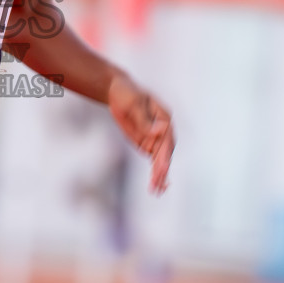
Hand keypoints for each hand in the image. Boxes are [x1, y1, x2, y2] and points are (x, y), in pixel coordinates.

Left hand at [106, 74, 174, 193]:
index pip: (167, 139)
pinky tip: (156, 186)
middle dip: (162, 169)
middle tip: (158, 185)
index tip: (161, 167)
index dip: (165, 154)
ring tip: (157, 191)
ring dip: (159, 175)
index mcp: (164, 117)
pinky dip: (155, 173)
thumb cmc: (126, 93)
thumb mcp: (134, 104)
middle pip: (165, 152)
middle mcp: (163, 129)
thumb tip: (159, 131)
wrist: (116, 91)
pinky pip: (152, 160)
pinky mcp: (146, 143)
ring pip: (160, 159)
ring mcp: (155, 138)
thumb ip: (145, 121)